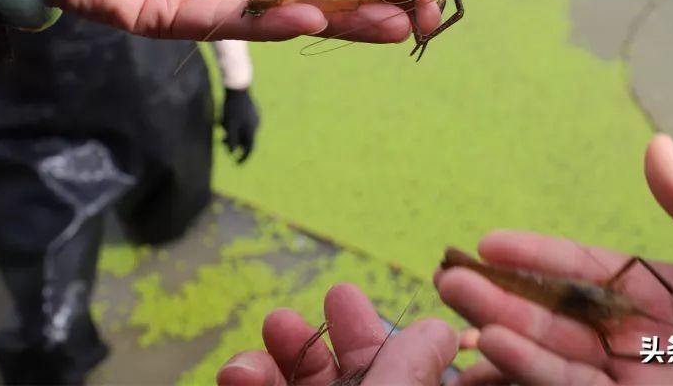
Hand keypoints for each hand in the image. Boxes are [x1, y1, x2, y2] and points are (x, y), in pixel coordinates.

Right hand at [216, 283, 457, 385]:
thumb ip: (411, 371)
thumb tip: (439, 332)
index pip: (392, 374)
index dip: (368, 337)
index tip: (338, 296)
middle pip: (332, 381)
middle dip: (303, 343)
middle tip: (280, 320)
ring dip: (264, 364)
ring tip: (249, 357)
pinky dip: (244, 383)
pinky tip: (233, 375)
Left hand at [221, 87, 259, 163]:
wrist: (238, 87)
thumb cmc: (232, 108)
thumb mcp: (230, 125)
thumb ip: (232, 139)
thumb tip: (233, 152)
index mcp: (252, 130)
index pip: (250, 148)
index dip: (243, 158)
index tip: (237, 164)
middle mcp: (256, 124)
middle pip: (246, 138)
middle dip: (234, 142)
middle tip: (222, 142)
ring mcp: (255, 116)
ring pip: (244, 129)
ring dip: (233, 132)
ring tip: (221, 130)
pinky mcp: (252, 109)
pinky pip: (244, 121)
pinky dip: (236, 125)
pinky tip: (225, 120)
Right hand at [435, 134, 672, 385]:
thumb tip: (653, 144)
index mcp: (659, 292)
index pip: (581, 273)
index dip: (536, 258)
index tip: (489, 241)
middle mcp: (642, 338)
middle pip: (557, 317)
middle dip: (502, 297)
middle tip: (450, 277)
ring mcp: (640, 377)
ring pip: (556, 355)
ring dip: (504, 331)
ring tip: (459, 305)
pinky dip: (534, 367)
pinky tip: (497, 340)